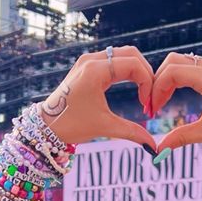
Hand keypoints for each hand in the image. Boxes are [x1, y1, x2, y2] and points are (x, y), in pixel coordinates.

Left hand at [38, 47, 155, 149]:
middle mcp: (91, 60)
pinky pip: (113, 59)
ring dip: (136, 70)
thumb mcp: (105, 127)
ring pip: (122, 54)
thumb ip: (132, 132)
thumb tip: (153, 146)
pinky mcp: (86, 65)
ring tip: (141, 92)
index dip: (147, 83)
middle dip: (145, 73)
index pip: (134, 65)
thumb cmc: (72, 125)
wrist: (48, 125)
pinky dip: (125, 70)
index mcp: (95, 71)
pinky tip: (131, 87)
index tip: (147, 105)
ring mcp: (88, 60)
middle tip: (149, 96)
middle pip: (131, 54)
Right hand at [150, 53, 201, 152]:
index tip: (152, 111)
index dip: (155, 90)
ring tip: (162, 103)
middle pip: (172, 61)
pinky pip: (193, 69)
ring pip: (182, 63)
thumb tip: (157, 150)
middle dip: (158, 81)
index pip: (170, 73)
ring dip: (168, 79)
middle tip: (153, 106)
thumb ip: (180, 138)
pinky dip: (180, 79)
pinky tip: (176, 97)